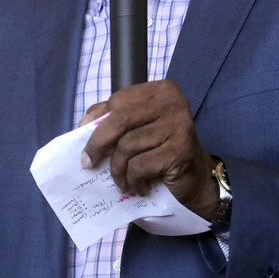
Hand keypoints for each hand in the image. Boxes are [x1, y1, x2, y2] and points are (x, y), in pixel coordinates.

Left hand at [79, 80, 218, 219]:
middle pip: (119, 120)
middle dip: (97, 144)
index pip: (118, 101)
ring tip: (123, 181)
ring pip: (127, 146)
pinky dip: (134, 181)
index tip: (86, 144)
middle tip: (88, 164)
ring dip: (118, 170)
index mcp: (160, 90)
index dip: (97, 123)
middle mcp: (172, 102)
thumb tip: (83, 125)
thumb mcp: (138, 128)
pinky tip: (140, 186)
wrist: (196, 180)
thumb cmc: (161, 151)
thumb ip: (112, 119)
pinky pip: (139, 166)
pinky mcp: (180, 150)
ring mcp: (178, 125)